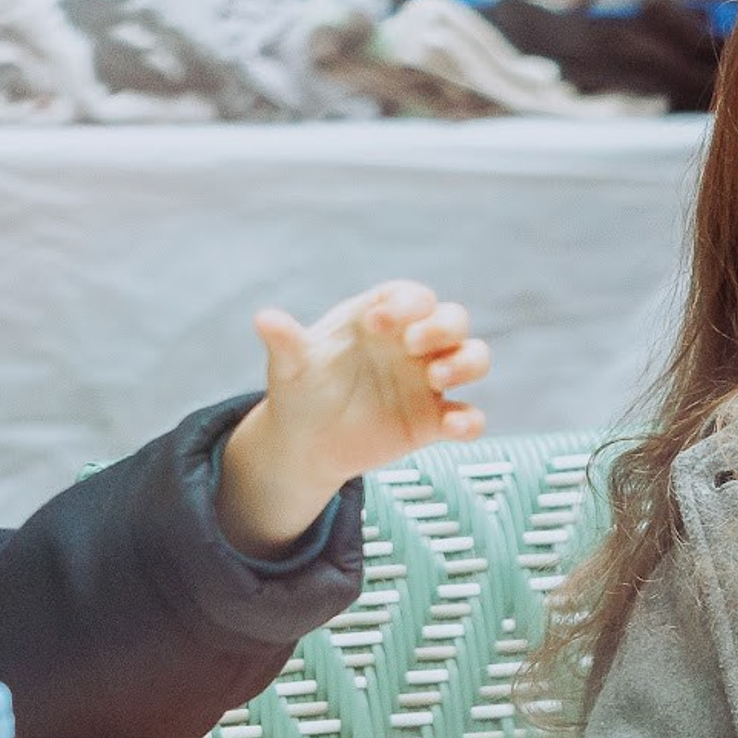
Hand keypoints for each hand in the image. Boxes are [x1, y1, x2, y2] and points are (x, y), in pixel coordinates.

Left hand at [216, 280, 490, 557]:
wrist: (305, 441)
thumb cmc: (301, 390)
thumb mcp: (290, 366)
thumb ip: (286, 342)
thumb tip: (263, 318)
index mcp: (382, 319)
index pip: (411, 296)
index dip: (405, 304)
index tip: (379, 323)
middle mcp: (412, 345)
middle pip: (454, 320)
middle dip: (443, 327)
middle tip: (414, 345)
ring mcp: (427, 382)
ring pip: (473, 358)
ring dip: (465, 363)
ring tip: (436, 378)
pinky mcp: (433, 421)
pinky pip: (467, 416)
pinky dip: (469, 421)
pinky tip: (453, 427)